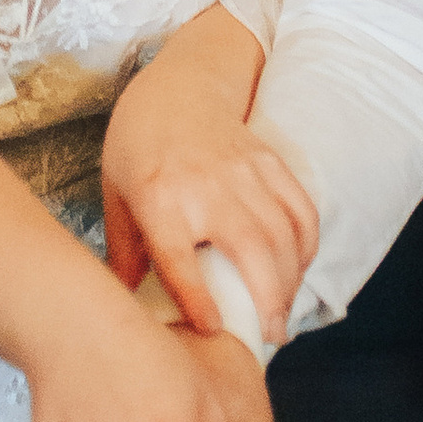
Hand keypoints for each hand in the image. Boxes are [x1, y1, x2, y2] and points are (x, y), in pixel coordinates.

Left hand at [104, 33, 317, 347]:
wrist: (176, 86)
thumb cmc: (138, 146)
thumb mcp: (116, 196)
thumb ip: (124, 252)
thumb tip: (125, 308)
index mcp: (158, 198)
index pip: (179, 257)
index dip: (197, 298)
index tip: (212, 329)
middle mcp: (205, 185)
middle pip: (249, 248)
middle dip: (267, 299)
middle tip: (269, 335)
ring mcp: (245, 171)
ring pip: (283, 234)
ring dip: (290, 281)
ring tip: (282, 315)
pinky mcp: (271, 163)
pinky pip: (301, 210)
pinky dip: (306, 246)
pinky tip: (298, 271)